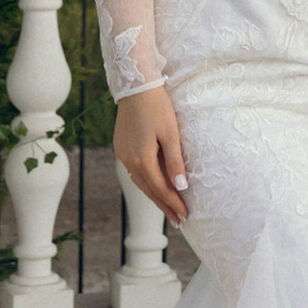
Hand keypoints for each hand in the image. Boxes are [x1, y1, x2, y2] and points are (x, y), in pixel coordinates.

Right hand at [115, 86, 189, 223]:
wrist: (135, 86)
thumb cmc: (157, 107)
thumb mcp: (171, 134)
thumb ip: (175, 162)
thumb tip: (181, 187)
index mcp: (142, 159)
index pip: (161, 188)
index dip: (174, 203)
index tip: (185, 215)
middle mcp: (129, 160)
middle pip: (149, 190)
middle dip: (165, 206)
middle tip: (178, 221)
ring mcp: (122, 154)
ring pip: (140, 182)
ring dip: (154, 196)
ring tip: (167, 209)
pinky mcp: (121, 147)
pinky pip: (135, 171)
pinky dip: (146, 182)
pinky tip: (153, 187)